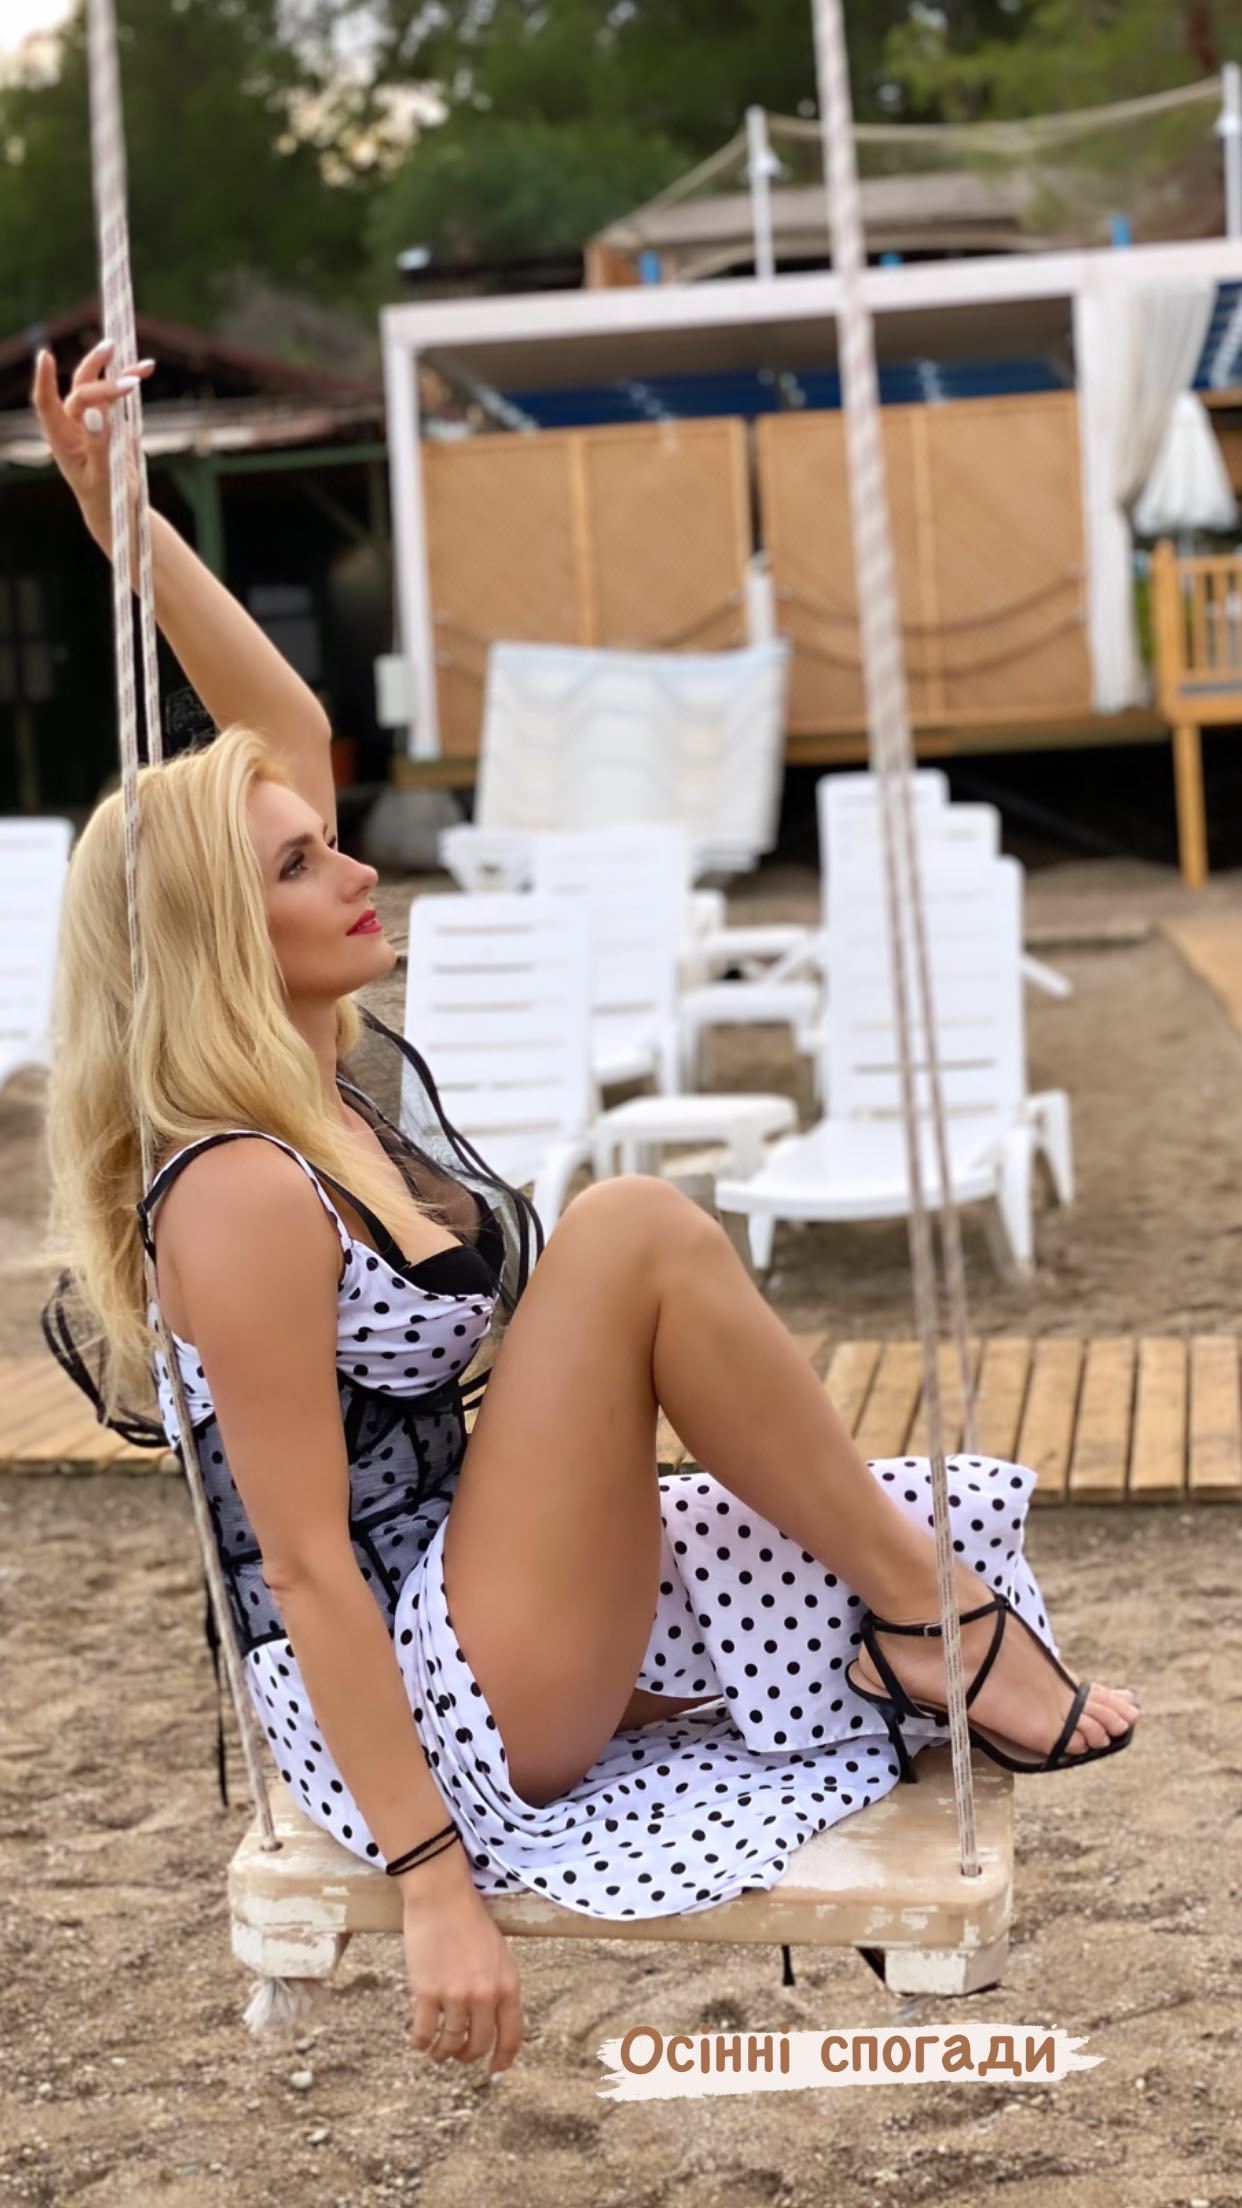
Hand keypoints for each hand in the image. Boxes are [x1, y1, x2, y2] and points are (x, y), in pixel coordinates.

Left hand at [30, 340, 154, 552]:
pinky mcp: (111, 418)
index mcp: (61, 438)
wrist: (117, 509)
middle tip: (124, 375)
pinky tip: (146, 368)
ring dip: (110, 368)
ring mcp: (91, 418)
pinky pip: (118, 395)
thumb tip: (95, 411)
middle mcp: (72, 423)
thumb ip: (98, 444)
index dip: (44, 379)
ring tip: (126, 352)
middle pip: (79, 389)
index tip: (45, 356)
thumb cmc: (104, 498)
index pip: (46, 403)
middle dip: (100, 378)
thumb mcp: (102, 476)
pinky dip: (130, 380)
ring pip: (96, 385)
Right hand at [400, 1853, 524, 2076]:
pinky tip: (419, 2043)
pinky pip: (424, 2034)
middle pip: (478, 2045)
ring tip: (437, 2053)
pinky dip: (421, 2044)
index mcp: (508, 1984)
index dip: (503, 2060)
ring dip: (442, 2054)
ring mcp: (456, 1995)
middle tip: (457, 2055)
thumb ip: (499, 1988)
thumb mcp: (499, 1954)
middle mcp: (485, 1995)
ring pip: (450, 2044)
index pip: (512, 2036)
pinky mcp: (427, 1993)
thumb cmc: (469, 1921)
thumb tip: (494, 2024)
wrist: (441, 1896)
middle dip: (467, 2056)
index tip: (494, 2073)